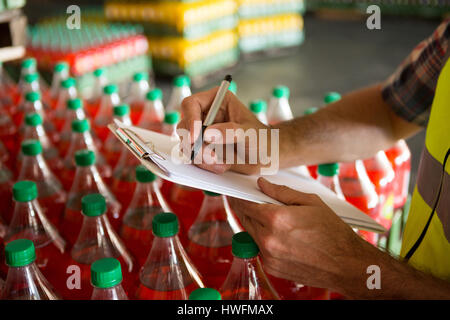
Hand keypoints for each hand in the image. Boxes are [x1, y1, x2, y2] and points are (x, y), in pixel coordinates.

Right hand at [178, 87, 270, 174]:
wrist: (267, 157)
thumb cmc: (263, 138)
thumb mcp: (250, 133)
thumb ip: (231, 132)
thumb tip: (208, 134)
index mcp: (217, 100)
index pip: (191, 104)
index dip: (189, 120)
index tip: (194, 137)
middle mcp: (205, 115)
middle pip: (183, 126)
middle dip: (194, 144)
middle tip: (209, 156)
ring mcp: (202, 133)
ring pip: (186, 145)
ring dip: (201, 157)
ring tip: (221, 162)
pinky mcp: (203, 149)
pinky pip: (193, 158)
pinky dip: (205, 164)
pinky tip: (222, 165)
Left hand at [228, 178, 380, 296]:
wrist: (346, 264)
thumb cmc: (333, 232)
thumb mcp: (310, 202)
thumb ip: (281, 192)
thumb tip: (262, 185)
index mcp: (276, 219)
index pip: (245, 204)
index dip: (239, 196)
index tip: (238, 192)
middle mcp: (268, 239)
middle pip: (245, 218)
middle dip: (246, 208)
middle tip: (251, 200)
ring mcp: (269, 256)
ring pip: (251, 233)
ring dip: (255, 223)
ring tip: (271, 217)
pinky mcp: (272, 268)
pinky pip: (259, 248)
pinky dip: (263, 239)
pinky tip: (279, 235)